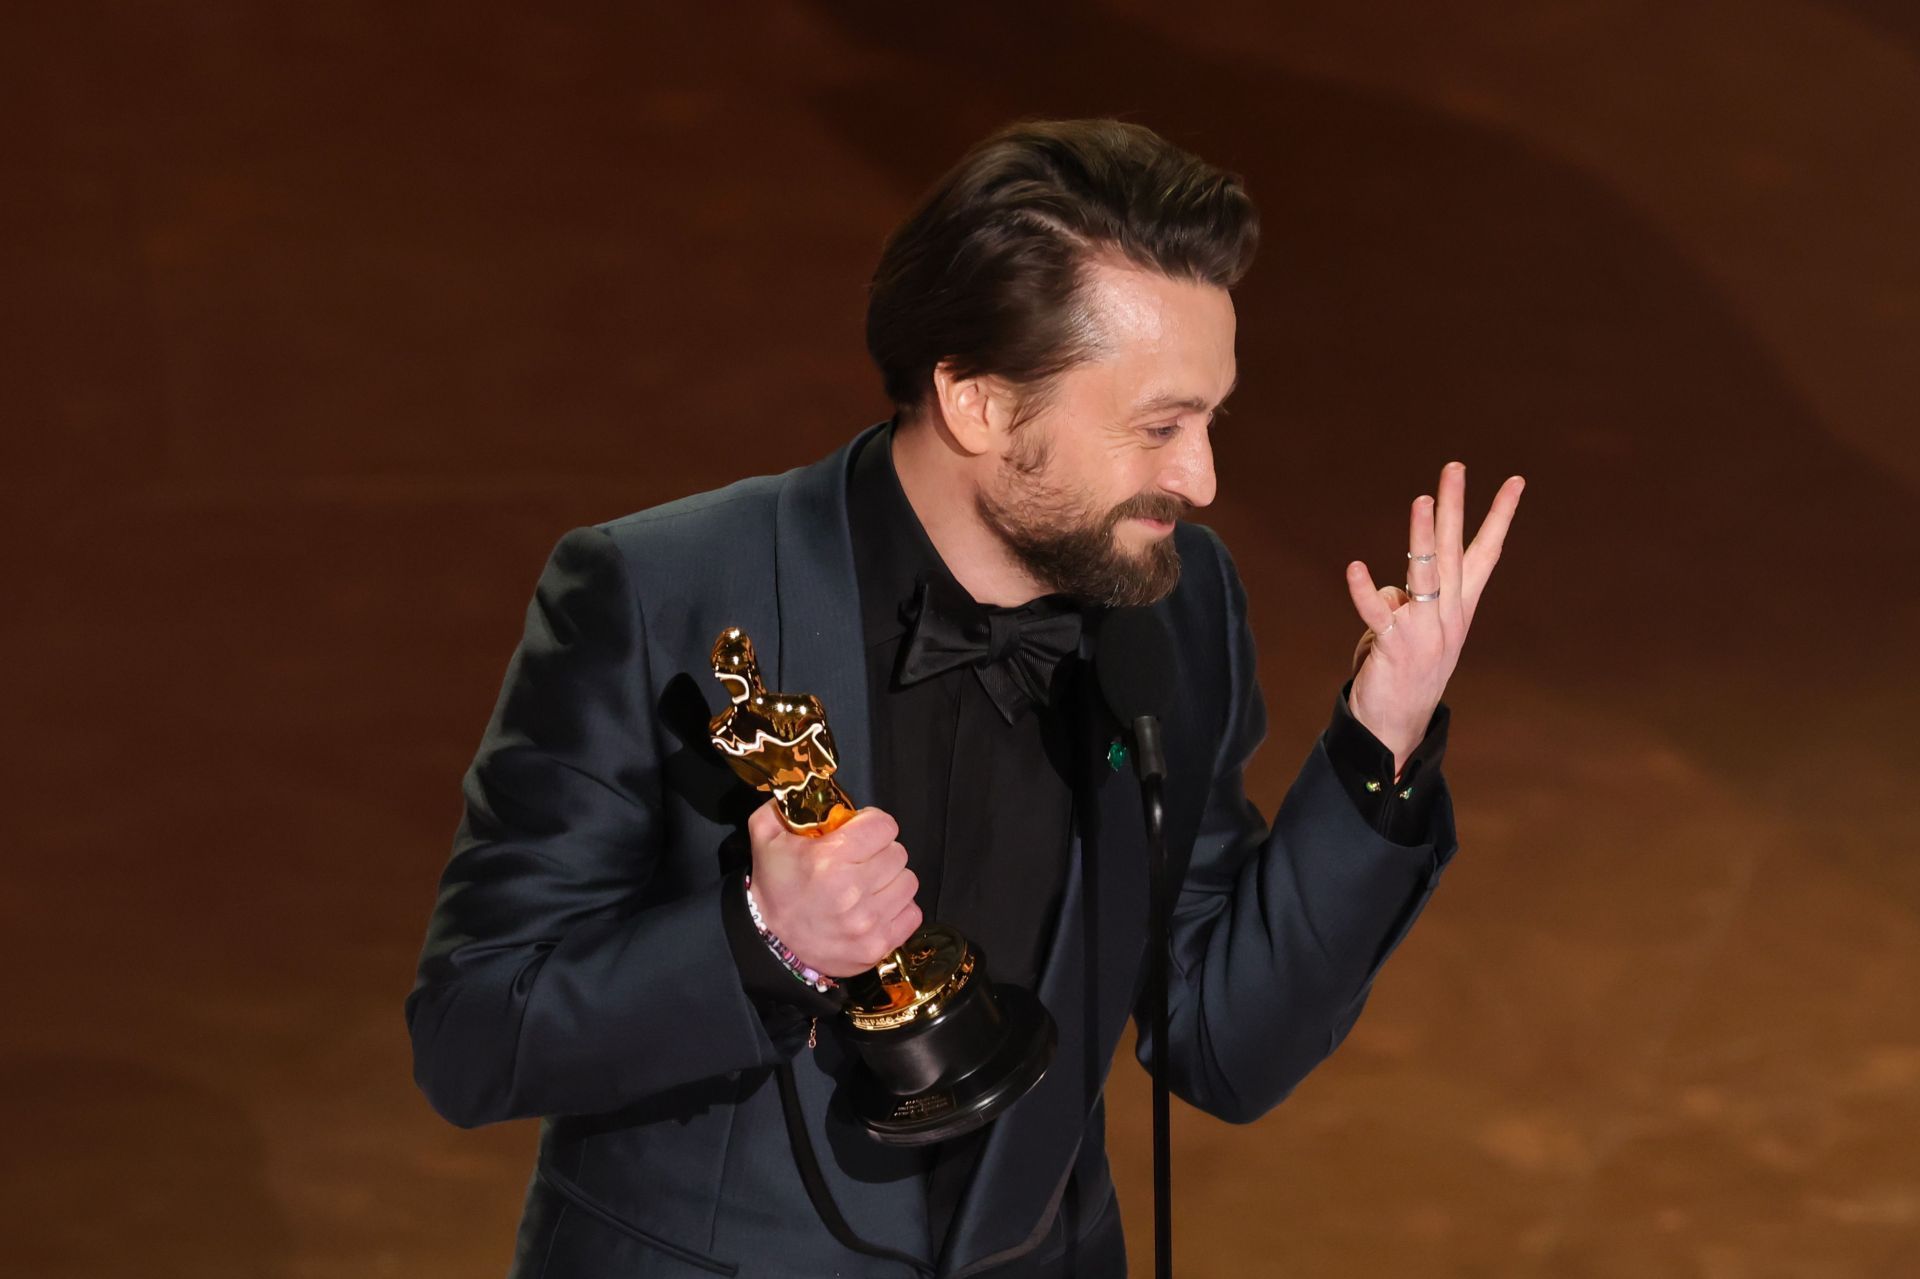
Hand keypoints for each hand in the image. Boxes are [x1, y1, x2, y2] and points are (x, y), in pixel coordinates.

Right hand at [746, 800, 922, 977]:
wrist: (769, 944)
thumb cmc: (774, 888)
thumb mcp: (766, 836)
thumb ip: (785, 804)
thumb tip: (805, 785)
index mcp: (830, 859)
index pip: (885, 825)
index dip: (872, 824)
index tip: (861, 831)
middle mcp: (853, 891)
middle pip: (898, 852)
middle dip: (880, 851)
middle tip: (861, 859)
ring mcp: (868, 923)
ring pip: (908, 882)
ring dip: (891, 879)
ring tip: (869, 883)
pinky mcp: (878, 946)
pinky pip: (912, 913)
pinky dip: (897, 908)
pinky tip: (875, 906)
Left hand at [1344, 461, 1524, 776]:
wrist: (1397, 726)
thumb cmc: (1402, 671)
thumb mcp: (1409, 628)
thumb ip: (1404, 600)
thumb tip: (1389, 586)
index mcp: (1459, 608)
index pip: (1484, 553)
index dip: (1499, 516)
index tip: (1516, 480)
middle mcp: (1448, 616)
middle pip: (1453, 551)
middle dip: (1455, 507)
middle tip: (1455, 467)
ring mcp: (1424, 631)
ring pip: (1426, 574)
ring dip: (1423, 536)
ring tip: (1422, 500)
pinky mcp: (1395, 646)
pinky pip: (1379, 612)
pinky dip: (1366, 590)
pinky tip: (1355, 568)